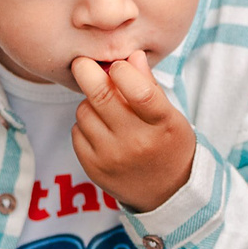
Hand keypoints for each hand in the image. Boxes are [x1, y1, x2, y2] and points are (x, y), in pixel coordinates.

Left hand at [71, 50, 195, 213]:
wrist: (167, 193)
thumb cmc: (168, 143)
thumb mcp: (170, 115)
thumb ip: (149, 85)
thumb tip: (131, 56)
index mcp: (163, 125)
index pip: (139, 91)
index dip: (122, 71)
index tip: (117, 65)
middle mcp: (138, 143)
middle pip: (101, 96)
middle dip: (86, 71)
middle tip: (82, 63)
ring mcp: (113, 157)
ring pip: (84, 111)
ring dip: (90, 103)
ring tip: (105, 110)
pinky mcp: (94, 168)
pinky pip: (76, 131)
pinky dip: (85, 124)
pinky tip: (100, 130)